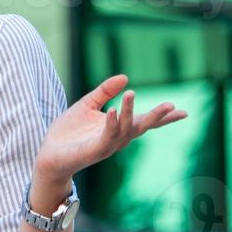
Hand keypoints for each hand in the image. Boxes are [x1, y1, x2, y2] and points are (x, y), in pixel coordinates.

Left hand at [34, 74, 186, 186]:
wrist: (49, 154)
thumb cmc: (69, 132)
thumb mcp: (87, 105)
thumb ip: (104, 91)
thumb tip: (125, 77)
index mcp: (118, 128)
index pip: (143, 122)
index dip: (163, 118)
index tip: (182, 111)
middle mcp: (116, 139)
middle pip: (141, 127)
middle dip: (156, 118)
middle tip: (171, 106)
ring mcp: (107, 146)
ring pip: (124, 130)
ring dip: (129, 112)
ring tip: (131, 94)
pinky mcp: (94, 151)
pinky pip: (106, 137)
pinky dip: (111, 124)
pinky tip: (112, 111)